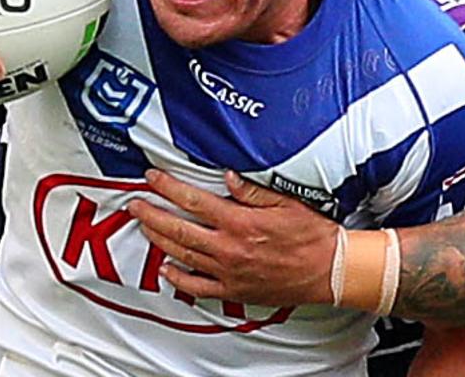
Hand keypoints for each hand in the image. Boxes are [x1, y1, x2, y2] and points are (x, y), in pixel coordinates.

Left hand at [126, 169, 337, 305]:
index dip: (168, 187)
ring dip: (159, 239)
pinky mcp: (234, 290)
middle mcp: (230, 248)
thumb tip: (227, 176)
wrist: (328, 271)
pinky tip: (166, 268)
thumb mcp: (285, 202)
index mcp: (241, 222)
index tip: (153, 178)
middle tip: (136, 204)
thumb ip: (252, 191)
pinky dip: (178, 278)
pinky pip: (197, 286)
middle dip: (152, 214)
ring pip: (183, 255)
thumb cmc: (312, 236)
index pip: (193, 201)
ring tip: (145, 226)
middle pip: (179, 229)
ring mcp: (229, 271)